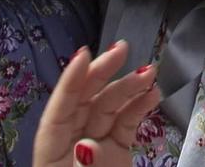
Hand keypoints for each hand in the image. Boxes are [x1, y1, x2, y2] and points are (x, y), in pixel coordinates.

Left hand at [31, 42, 158, 166]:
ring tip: (150, 73)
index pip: (59, 110)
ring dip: (129, 87)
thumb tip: (89, 145)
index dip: (70, 81)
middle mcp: (72, 141)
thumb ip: (85, 166)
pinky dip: (139, 107)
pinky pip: (126, 123)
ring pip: (109, 107)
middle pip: (84, 101)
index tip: (84, 53)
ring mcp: (96, 146)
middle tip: (122, 49)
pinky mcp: (117, 151)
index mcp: (51, 152)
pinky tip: (153, 95)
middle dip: (103, 72)